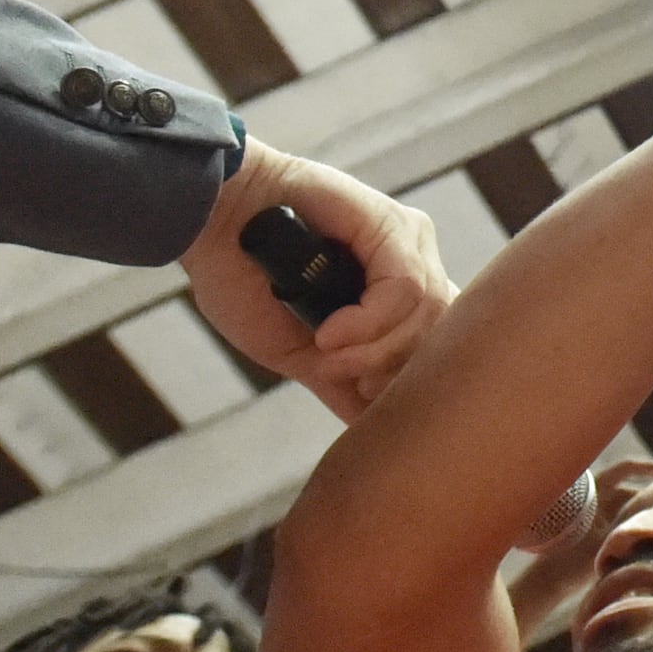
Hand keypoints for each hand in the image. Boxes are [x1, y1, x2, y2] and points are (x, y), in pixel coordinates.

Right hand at [185, 140, 454, 421]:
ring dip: (374, 349)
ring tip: (327, 353)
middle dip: (396, 370)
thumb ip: (342, 381)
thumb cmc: (246, 281)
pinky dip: (369, 323)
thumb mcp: (301, 350)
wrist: (209, 226)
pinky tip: (330, 333)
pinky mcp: (393, 225)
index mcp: (399, 292)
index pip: (438, 346)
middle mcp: (414, 263)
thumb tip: (374, 426)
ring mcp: (408, 242)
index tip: (363, 392)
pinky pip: (405, 289)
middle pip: (443, 333)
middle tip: (349, 378)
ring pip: (428, 314)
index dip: (408, 381)